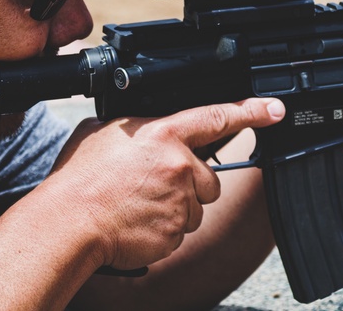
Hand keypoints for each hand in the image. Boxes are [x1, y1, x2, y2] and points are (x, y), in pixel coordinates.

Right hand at [48, 98, 285, 270]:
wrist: (68, 223)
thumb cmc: (79, 178)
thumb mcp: (103, 132)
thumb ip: (135, 127)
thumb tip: (142, 129)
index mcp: (163, 134)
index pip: (216, 117)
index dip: (251, 111)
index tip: (275, 110)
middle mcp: (179, 166)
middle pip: (208, 177)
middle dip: (189, 184)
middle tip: (151, 187)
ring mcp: (180, 202)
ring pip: (195, 207)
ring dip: (176, 208)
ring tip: (138, 205)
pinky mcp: (175, 233)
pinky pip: (180, 232)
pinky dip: (163, 230)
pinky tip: (137, 222)